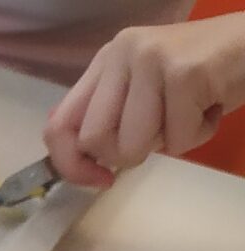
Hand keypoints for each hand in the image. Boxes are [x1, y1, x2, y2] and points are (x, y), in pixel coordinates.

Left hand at [44, 18, 244, 187]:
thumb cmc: (203, 78)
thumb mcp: (146, 95)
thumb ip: (112, 120)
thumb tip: (83, 165)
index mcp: (107, 60)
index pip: (59, 125)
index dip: (71, 164)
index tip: (99, 179)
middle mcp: (123, 52)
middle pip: (94, 141)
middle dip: (129, 154)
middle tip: (163, 129)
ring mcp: (151, 58)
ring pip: (131, 147)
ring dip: (168, 144)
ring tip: (190, 113)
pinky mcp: (184, 72)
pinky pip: (176, 141)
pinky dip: (198, 136)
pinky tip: (211, 105)